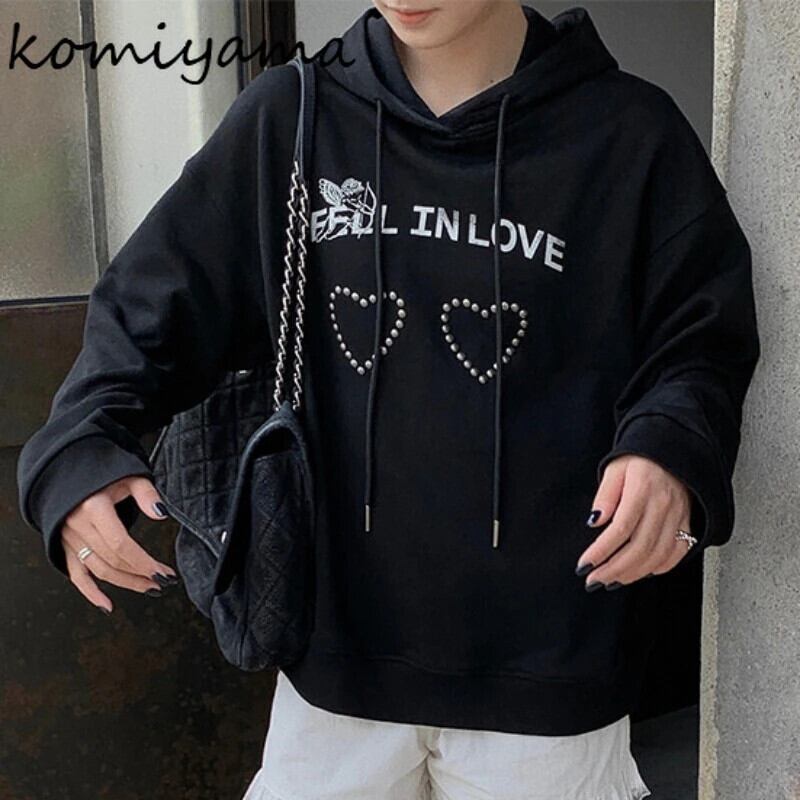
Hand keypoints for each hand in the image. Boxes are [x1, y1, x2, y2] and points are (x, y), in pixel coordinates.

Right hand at [61, 476, 178, 613]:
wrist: (67, 469)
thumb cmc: (99, 471)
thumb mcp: (128, 474)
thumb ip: (146, 493)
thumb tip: (161, 512)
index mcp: (93, 507)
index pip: (121, 544)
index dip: (143, 562)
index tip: (162, 572)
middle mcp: (79, 525)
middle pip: (112, 560)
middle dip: (140, 574)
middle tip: (162, 581)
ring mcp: (70, 538)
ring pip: (98, 569)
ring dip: (125, 583)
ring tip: (148, 588)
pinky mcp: (66, 545)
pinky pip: (76, 574)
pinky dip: (90, 592)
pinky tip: (106, 605)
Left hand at [576, 454, 692, 589]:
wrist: (672, 451)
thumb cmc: (639, 461)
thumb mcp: (614, 469)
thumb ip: (605, 496)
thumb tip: (594, 521)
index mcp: (642, 490)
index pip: (620, 529)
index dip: (601, 551)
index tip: (584, 565)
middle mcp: (663, 506)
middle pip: (639, 548)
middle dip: (614, 569)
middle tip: (594, 580)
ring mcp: (679, 516)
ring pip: (657, 555)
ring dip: (633, 574)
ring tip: (611, 581)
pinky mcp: (688, 523)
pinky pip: (677, 553)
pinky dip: (659, 568)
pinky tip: (640, 573)